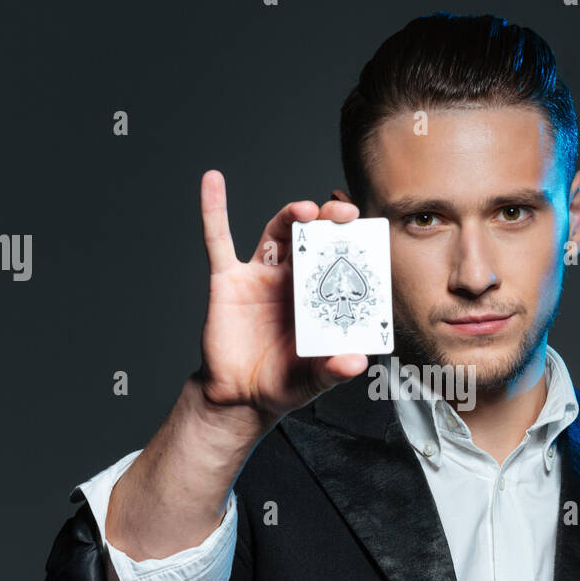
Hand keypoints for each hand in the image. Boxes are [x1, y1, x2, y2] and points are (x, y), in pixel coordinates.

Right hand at [195, 170, 367, 424]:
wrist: (238, 399)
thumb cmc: (281, 384)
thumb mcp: (314, 381)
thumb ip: (334, 371)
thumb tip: (358, 363)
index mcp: (317, 297)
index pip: (338, 261)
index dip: (351, 243)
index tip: (367, 229)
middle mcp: (292, 280)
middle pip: (313, 238)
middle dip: (328, 221)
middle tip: (345, 213)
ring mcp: (259, 276)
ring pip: (277, 233)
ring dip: (291, 215)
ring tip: (306, 209)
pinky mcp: (227, 280)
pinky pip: (217, 240)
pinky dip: (213, 210)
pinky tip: (212, 181)